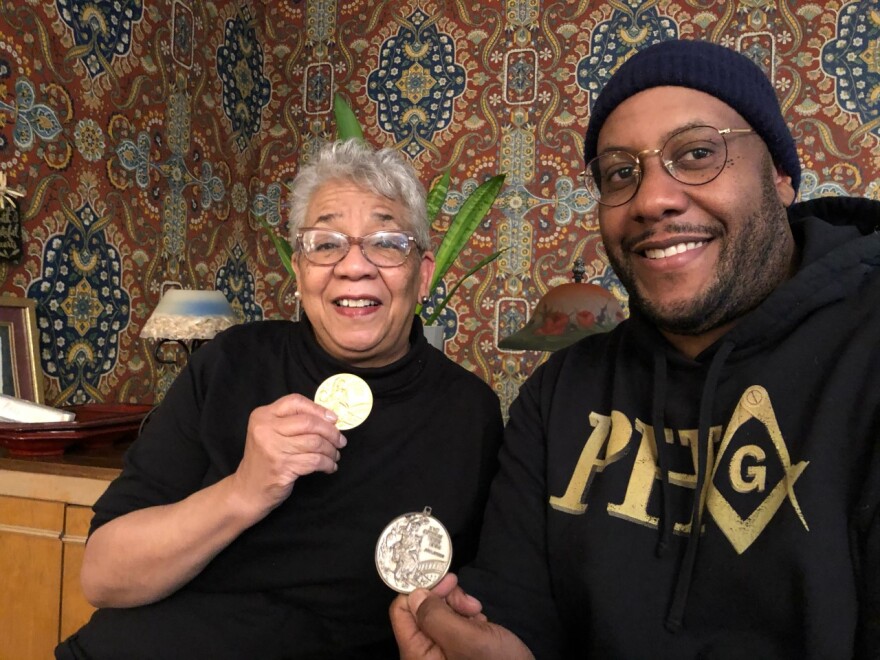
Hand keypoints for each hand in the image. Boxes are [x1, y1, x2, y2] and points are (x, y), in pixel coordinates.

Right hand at [231, 393, 345, 516]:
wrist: (248, 490)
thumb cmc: (265, 460)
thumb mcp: (270, 433)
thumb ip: (292, 422)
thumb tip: (329, 418)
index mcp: (262, 415)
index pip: (295, 402)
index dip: (318, 409)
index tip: (334, 419)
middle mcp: (265, 429)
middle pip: (309, 422)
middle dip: (331, 432)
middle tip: (340, 441)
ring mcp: (273, 448)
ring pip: (315, 442)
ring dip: (331, 450)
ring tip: (335, 455)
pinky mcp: (282, 467)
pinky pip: (314, 461)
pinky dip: (327, 463)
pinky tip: (330, 466)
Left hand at [391, 574, 533, 659]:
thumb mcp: (467, 639)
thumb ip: (435, 616)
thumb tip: (414, 593)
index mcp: (417, 655)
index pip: (401, 611)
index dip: (422, 590)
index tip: (446, 580)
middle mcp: (424, 654)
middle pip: (421, 609)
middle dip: (446, 599)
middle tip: (470, 604)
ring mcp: (440, 652)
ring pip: (439, 612)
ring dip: (459, 607)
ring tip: (478, 614)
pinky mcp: (455, 649)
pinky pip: (452, 623)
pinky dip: (467, 616)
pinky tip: (481, 622)